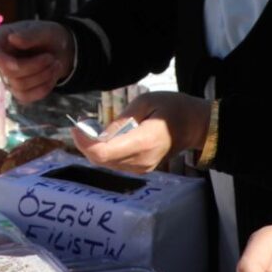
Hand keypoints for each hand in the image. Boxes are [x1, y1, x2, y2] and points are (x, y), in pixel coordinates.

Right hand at [0, 20, 75, 102]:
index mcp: (0, 40)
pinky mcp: (17, 90)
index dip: (1, 61)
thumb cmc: (47, 36)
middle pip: (9, 73)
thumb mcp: (43, 30)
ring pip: (19, 86)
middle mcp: (0, 60)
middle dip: (35, 67)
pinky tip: (52, 76)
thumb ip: (29, 35)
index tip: (16, 64)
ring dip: (43, 76)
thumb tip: (12, 39)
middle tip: (52, 58)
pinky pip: (25, 97)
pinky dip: (43, 88)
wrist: (59, 50)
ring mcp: (7, 77)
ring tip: (56, 64)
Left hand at [79, 92, 211, 173]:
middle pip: (100, 160)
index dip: (84, 142)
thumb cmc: (172, 108)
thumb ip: (121, 119)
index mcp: (143, 142)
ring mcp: (142, 168)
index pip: (103, 152)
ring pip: (106, 163)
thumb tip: (99, 133)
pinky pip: (115, 163)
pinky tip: (106, 137)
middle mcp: (141, 160)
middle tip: (82, 123)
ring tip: (92, 128)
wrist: (194, 126)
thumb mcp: (146, 101)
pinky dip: (105, 151)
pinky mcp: (141, 169)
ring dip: (93, 147)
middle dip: (85, 143)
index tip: (77, 127)